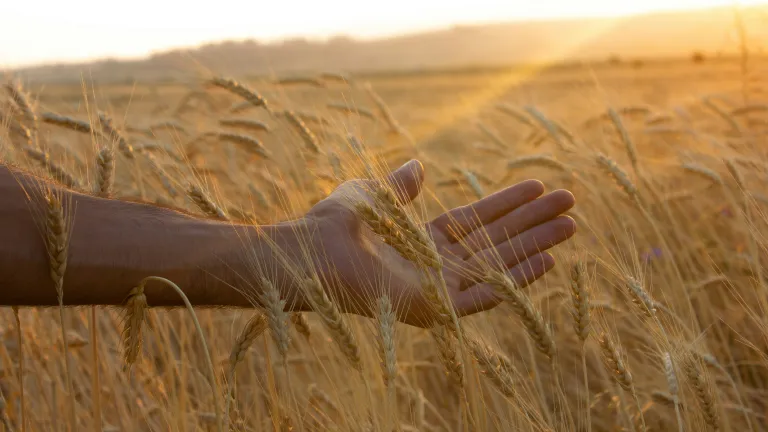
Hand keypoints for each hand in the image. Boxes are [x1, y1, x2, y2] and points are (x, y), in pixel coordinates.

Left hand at [301, 160, 575, 327]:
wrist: (310, 254)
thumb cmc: (333, 225)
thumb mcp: (373, 195)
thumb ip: (400, 187)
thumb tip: (416, 165)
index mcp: (422, 240)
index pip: (476, 221)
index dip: (508, 204)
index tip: (539, 186)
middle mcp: (435, 265)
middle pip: (496, 240)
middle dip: (533, 222)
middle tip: (571, 203)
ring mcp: (439, 288)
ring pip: (499, 265)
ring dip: (536, 246)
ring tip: (571, 226)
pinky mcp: (438, 308)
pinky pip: (486, 295)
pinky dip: (517, 279)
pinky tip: (548, 260)